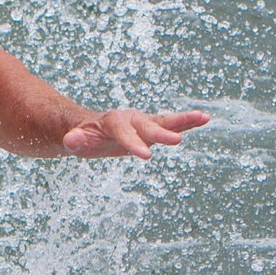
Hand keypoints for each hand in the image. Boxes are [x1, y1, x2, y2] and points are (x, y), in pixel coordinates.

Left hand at [62, 108, 209, 159]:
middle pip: (149, 126)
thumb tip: (71, 141)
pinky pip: (171, 125)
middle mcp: (132, 118)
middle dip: (163, 134)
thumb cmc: (82, 136)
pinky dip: (186, 123)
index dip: (134, 144)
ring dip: (184, 121)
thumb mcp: (75, 140)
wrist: (90, 127)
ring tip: (204, 117)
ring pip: (165, 121)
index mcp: (113, 122)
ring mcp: (144, 122)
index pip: (125, 134)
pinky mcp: (152, 128)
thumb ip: (75, 140)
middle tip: (177, 142)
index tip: (146, 157)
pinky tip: (204, 120)